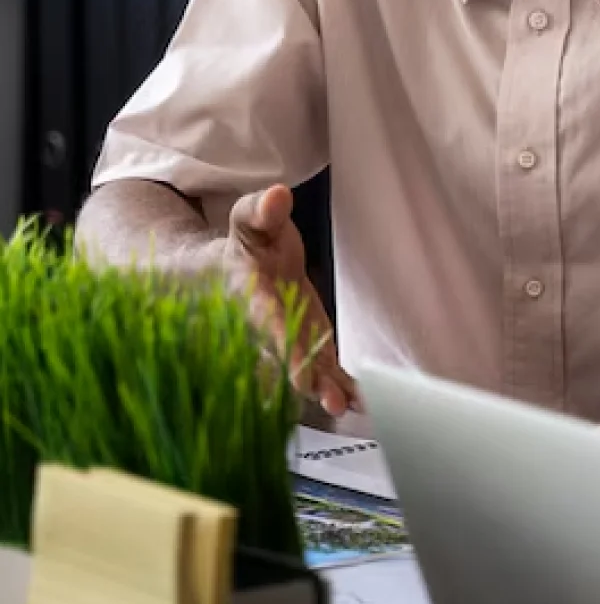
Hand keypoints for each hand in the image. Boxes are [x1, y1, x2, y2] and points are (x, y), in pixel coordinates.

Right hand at [224, 185, 358, 416]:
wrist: (228, 276)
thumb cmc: (246, 244)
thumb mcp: (250, 221)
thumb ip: (261, 210)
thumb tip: (276, 195)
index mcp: (250, 298)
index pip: (266, 323)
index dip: (282, 345)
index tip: (296, 371)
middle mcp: (266, 331)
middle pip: (286, 359)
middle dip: (308, 381)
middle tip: (332, 402)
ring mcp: (289, 344)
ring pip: (307, 374)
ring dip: (329, 392)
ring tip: (355, 408)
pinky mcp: (308, 350)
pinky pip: (324, 372)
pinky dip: (343, 387)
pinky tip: (366, 403)